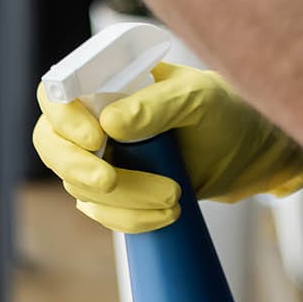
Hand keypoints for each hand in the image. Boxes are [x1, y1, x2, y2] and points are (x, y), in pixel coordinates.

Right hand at [32, 60, 302, 233]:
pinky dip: (130, 219)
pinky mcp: (119, 192)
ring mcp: (104, 157)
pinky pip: (103, 213)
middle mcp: (97, 116)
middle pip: (51, 143)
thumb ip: (156, 105)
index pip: (57, 92)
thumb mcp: (199, 98)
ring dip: (121, 199)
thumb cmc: (226, 110)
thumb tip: (110, 122)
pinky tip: (166, 215)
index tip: (96, 139)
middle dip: (76, 168)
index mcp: (110, 82)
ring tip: (173, 197)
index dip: (62, 117)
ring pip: (79, 186)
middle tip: (108, 182)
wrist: (251, 154)